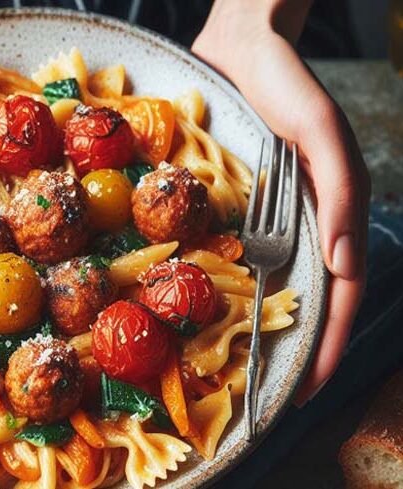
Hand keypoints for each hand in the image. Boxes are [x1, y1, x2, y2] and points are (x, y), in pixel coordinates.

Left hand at [192, 0, 369, 403]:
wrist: (239, 45)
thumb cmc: (287, 83)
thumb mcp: (319, 130)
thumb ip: (338, 191)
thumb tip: (343, 261)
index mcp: (330, 213)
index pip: (337, 294)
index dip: (327, 344)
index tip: (308, 390)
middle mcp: (300, 221)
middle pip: (303, 299)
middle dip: (294, 351)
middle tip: (270, 398)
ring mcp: (266, 215)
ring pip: (267, 284)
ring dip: (259, 329)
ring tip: (238, 373)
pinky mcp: (234, 204)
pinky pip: (231, 253)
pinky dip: (223, 287)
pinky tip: (201, 313)